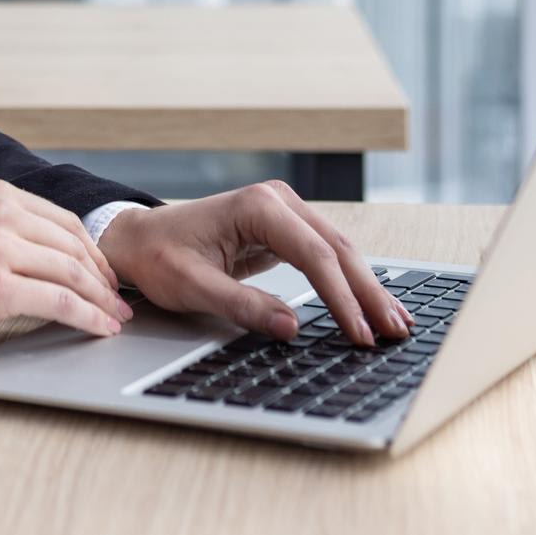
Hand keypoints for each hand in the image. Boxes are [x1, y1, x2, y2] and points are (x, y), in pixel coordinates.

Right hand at [0, 178, 135, 362]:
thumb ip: (6, 231)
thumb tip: (58, 259)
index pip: (65, 221)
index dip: (94, 253)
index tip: (106, 277)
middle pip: (75, 246)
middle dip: (104, 278)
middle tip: (119, 302)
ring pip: (73, 274)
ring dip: (102, 300)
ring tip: (116, 318)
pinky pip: (60, 303)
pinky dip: (88, 318)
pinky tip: (100, 329)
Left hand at [95, 180, 410, 346]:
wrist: (138, 238)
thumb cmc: (159, 257)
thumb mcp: (194, 288)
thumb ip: (244, 307)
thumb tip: (292, 329)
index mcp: (257, 207)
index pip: (316, 256)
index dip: (342, 298)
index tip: (360, 334)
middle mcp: (278, 201)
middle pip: (338, 249)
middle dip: (369, 293)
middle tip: (397, 331)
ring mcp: (284, 211)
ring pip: (339, 250)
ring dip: (366, 287)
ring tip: (396, 322)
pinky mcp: (284, 228)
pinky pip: (325, 255)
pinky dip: (349, 281)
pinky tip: (369, 303)